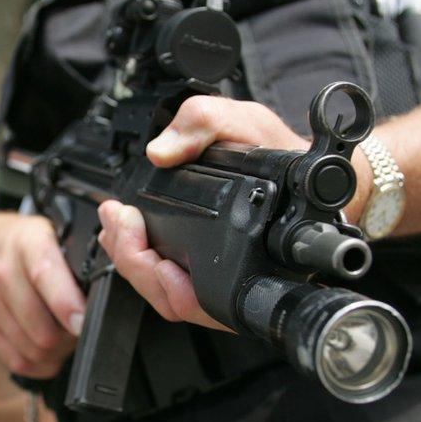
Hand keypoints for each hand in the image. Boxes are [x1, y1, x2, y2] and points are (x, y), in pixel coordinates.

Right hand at [0, 212, 85, 378]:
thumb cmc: (25, 241)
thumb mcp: (50, 232)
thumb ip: (75, 255)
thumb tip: (106, 286)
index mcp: (26, 244)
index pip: (44, 276)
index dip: (66, 305)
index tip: (83, 323)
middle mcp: (2, 273)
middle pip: (41, 328)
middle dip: (70, 337)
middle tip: (84, 329)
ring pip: (32, 349)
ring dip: (57, 353)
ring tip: (69, 340)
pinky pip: (15, 360)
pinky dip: (40, 365)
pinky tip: (51, 354)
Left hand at [98, 96, 305, 330]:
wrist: (304, 172)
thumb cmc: (282, 155)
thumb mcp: (244, 121)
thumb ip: (203, 123)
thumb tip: (161, 152)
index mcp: (246, 254)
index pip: (193, 296)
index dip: (157, 277)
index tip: (135, 232)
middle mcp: (237, 280)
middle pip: (171, 300)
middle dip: (132, 261)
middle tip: (117, 219)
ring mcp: (222, 282)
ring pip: (170, 299)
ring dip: (134, 265)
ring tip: (115, 225)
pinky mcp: (209, 274)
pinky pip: (173, 287)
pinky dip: (144, 264)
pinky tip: (128, 237)